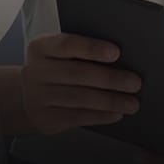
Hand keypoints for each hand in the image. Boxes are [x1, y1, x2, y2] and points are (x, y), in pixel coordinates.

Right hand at [20, 33, 141, 134]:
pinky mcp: (45, 118)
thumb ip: (84, 54)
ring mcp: (38, 96)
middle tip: (135, 82)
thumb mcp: (61, 56)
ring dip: (110, 101)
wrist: (28, 97)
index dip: (92, 48)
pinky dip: (100, 116)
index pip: (67, 44)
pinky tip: (116, 113)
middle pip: (76, 73)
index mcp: (41, 47)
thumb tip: (124, 59)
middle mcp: (36, 71)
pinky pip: (76, 117)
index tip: (116, 52)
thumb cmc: (56, 69)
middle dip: (110, 78)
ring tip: (132, 103)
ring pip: (78, 98)